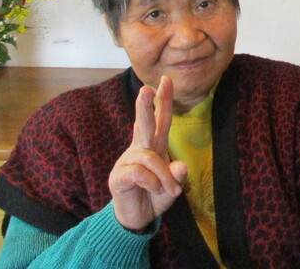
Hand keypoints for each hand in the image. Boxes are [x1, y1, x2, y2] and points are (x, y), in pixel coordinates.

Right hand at [109, 76, 187, 231]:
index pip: (161, 119)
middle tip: (146, 89)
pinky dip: (153, 183)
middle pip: (144, 124)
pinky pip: (140, 173)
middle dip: (146, 106)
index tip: (166, 80)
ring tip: (170, 191)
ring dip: (163, 175)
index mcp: (155, 145)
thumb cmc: (155, 196)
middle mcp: (140, 149)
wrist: (137, 219)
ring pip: (149, 156)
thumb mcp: (173, 187)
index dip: (163, 101)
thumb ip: (178, 176)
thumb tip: (181, 166)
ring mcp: (127, 161)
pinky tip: (154, 191)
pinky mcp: (118, 176)